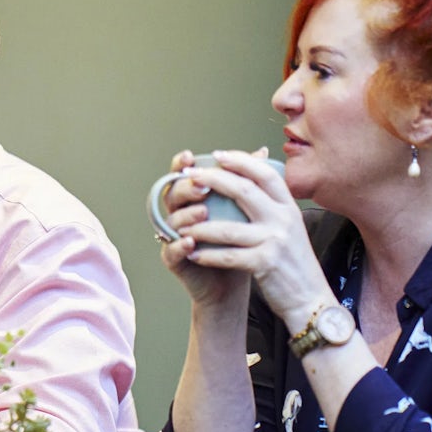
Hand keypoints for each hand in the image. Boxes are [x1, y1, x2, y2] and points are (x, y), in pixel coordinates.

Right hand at [157, 149, 252, 308]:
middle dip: (186, 187)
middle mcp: (180, 214)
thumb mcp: (247, 210)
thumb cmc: (240, 242)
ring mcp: (174, 237)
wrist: (236, 280)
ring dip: (185, 215)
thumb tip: (261, 151)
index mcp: (193, 198)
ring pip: (170, 221)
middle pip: (173, 194)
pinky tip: (190, 242)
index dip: (181, 165)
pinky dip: (178, 245)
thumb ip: (248, 180)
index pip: (182, 176)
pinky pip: (170, 250)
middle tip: (203, 186)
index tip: (190, 156)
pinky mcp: (174, 260)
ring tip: (203, 212)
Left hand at [162, 148, 326, 321]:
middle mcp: (283, 219)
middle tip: (189, 174)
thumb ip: (274, 204)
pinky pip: (228, 256)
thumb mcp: (291, 227)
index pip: (265, 174)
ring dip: (199, 226)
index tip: (217, 154)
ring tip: (179, 225)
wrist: (311, 299)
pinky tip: (192, 254)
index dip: (241, 160)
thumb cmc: (294, 262)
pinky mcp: (265, 264)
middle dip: (212, 180)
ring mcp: (275, 241)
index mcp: (289, 207)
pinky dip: (207, 255)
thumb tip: (256, 176)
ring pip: (228, 227)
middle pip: (244, 190)